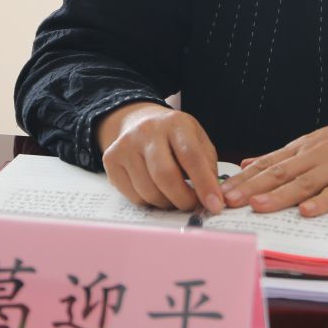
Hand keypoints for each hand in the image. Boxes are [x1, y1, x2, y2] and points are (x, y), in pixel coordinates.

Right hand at [96, 101, 224, 214]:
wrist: (137, 120)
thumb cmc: (173, 136)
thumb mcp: (196, 139)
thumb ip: (207, 165)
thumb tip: (216, 197)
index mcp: (175, 123)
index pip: (191, 156)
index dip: (205, 184)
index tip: (215, 205)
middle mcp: (148, 131)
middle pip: (165, 175)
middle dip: (183, 199)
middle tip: (193, 206)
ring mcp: (126, 145)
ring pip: (148, 190)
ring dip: (167, 203)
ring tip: (175, 198)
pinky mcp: (111, 160)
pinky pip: (134, 196)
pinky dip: (149, 202)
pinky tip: (156, 192)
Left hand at [221, 101, 327, 216]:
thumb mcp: (320, 140)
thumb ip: (285, 155)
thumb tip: (249, 161)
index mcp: (308, 146)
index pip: (270, 163)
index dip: (245, 178)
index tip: (220, 190)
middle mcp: (320, 153)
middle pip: (281, 172)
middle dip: (252, 187)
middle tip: (228, 201)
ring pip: (306, 182)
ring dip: (281, 195)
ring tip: (258, 206)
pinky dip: (324, 201)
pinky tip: (308, 211)